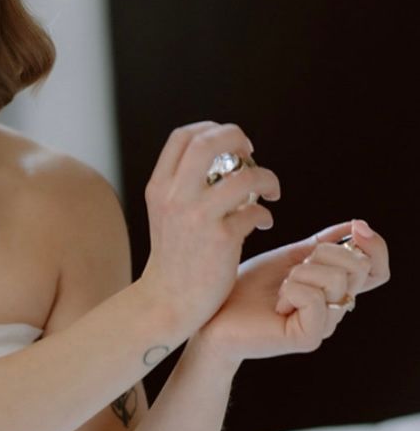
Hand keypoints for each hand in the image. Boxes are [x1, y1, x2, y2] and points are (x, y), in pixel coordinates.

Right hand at [141, 121, 280, 335]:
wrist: (168, 301)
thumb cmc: (174, 258)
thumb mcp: (166, 214)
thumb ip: (185, 186)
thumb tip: (227, 161)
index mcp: (159, 187)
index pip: (183, 136)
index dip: (212, 129)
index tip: (231, 145)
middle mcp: (175, 197)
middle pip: (209, 142)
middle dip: (238, 139)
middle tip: (251, 155)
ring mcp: (197, 217)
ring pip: (244, 176)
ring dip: (267, 178)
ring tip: (271, 191)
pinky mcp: (221, 239)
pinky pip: (255, 211)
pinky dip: (265, 214)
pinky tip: (263, 222)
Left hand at [193, 219, 389, 368]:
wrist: (212, 316)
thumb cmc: (244, 289)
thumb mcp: (288, 258)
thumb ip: (322, 245)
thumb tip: (355, 226)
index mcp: (333, 290)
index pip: (376, 269)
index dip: (375, 247)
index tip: (357, 227)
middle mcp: (334, 309)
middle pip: (357, 267)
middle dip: (323, 254)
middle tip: (293, 269)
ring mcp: (323, 325)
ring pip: (336, 279)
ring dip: (301, 273)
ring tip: (280, 288)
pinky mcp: (308, 338)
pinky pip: (316, 298)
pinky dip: (291, 290)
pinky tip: (276, 304)